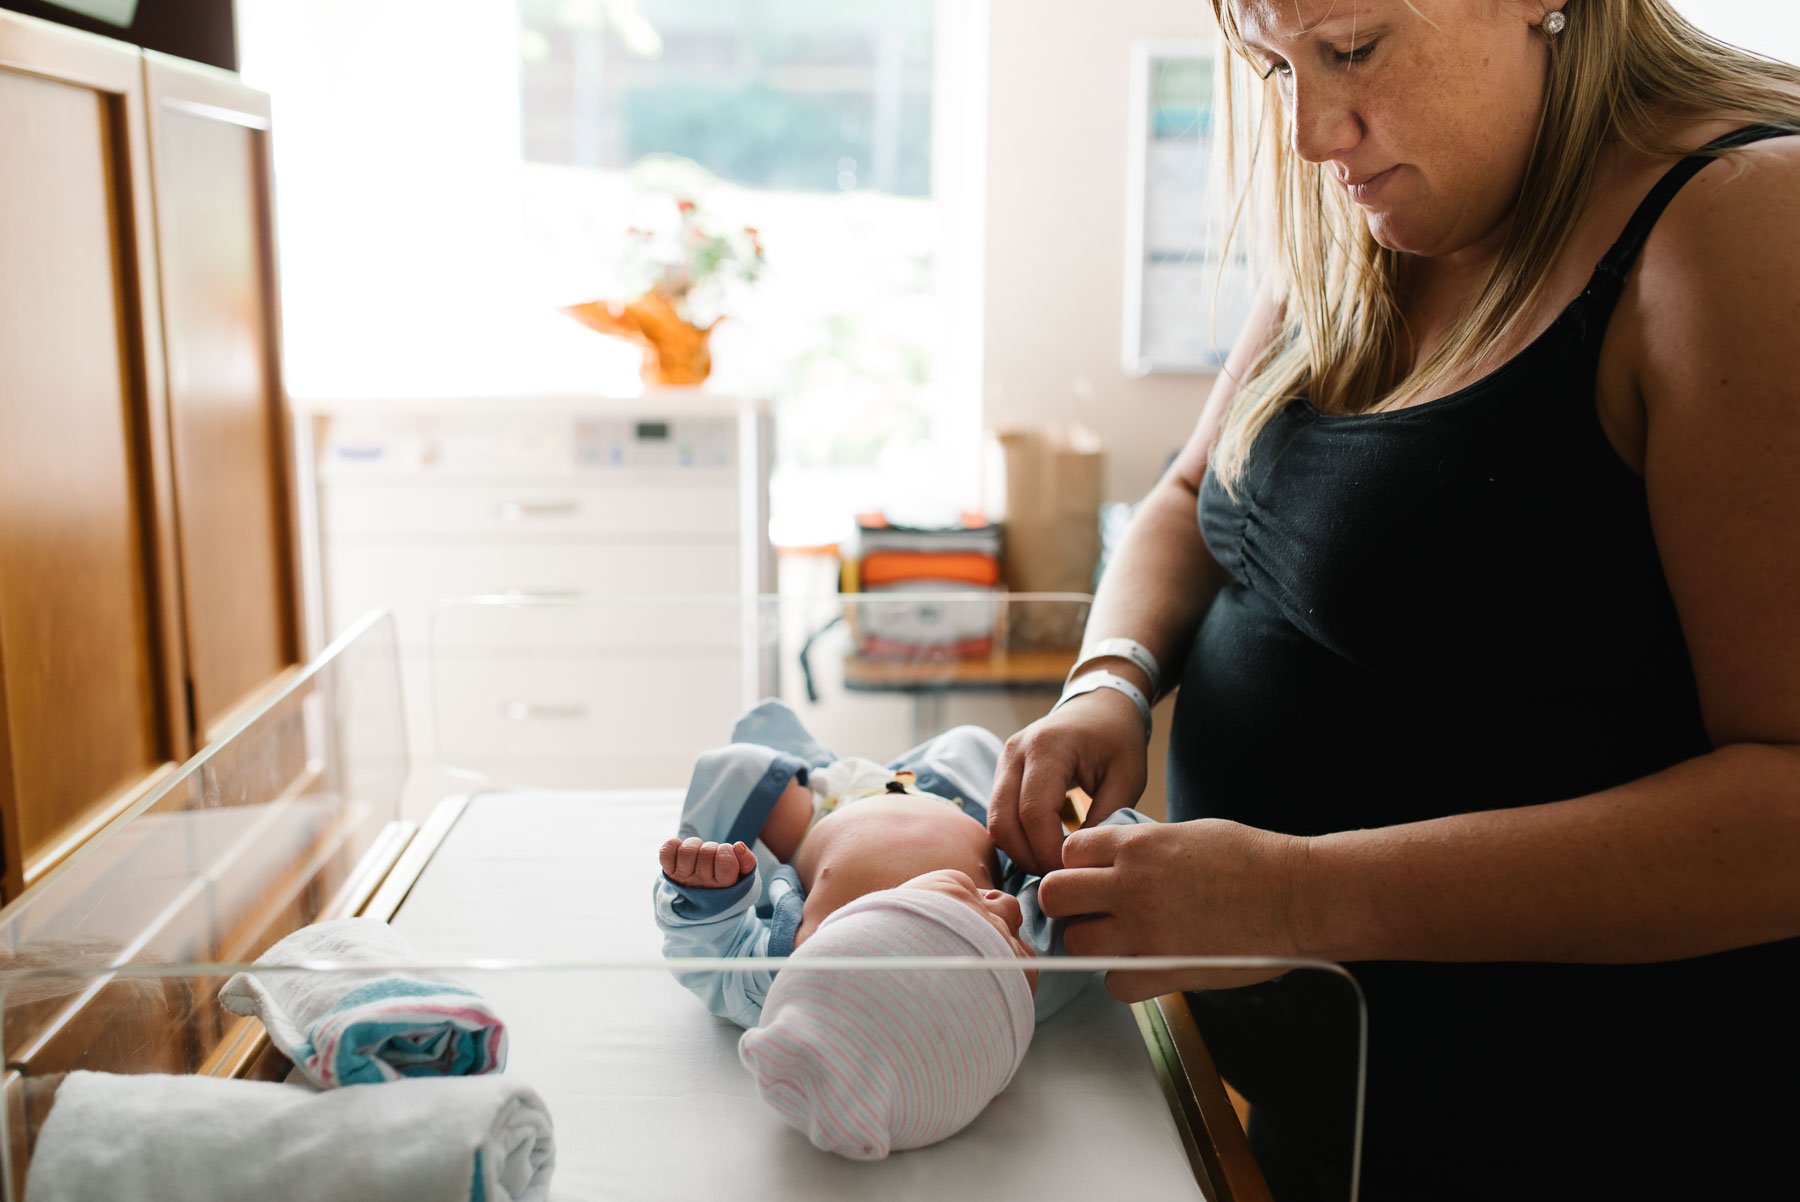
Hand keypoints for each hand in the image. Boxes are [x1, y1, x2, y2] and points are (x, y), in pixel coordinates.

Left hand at [659, 837, 756, 887]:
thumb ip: (748, 861)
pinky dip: (673, 845)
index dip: (727, 852)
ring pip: (686, 851)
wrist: (705, 903)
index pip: (725, 861)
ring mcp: (684, 878)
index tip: (727, 856)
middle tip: (714, 857)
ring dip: (695, 846)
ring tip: (699, 853)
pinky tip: (681, 850)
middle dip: (713, 849)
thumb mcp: (744, 877)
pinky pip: (666, 852)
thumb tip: (739, 846)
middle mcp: (702, 884)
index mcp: (724, 886)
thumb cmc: (729, 883)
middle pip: (706, 852)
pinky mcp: (670, 872)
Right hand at [989, 690, 1148, 874]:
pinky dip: (1016, 838)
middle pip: (1004, 821)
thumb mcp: (1127, 778)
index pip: (1034, 812)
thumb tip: (1083, 863)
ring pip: (995, 822)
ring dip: (1020, 851)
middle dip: (1029, 857)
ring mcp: (1003, 761)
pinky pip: (999, 814)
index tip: (1073, 872)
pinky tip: (1043, 849)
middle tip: (1060, 877)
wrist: (1099, 705)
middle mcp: (1016, 752)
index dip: (1048, 851)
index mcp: (1048, 747)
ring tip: (1052, 866)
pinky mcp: (1002, 772)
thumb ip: (1107, 819)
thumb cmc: (1117, 739)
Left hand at [1038, 818, 1307, 999]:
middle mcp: (1131, 884)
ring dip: (1093, 944)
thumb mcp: (1188, 834)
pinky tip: (1146, 968)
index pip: (1069, 852)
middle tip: (1089, 912)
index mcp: (1138, 845)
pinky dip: (1125, 979)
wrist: (1298, 896)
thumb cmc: (1254, 860)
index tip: (1091, 878)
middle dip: (1067, 904)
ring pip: (1077, 943)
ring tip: (1120, 941)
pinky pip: (1114, 984)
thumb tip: (1118, 861)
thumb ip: (1144, 848)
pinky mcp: (1164, 969)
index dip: (1077, 867)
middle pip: (1055, 896)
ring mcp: (1144, 929)